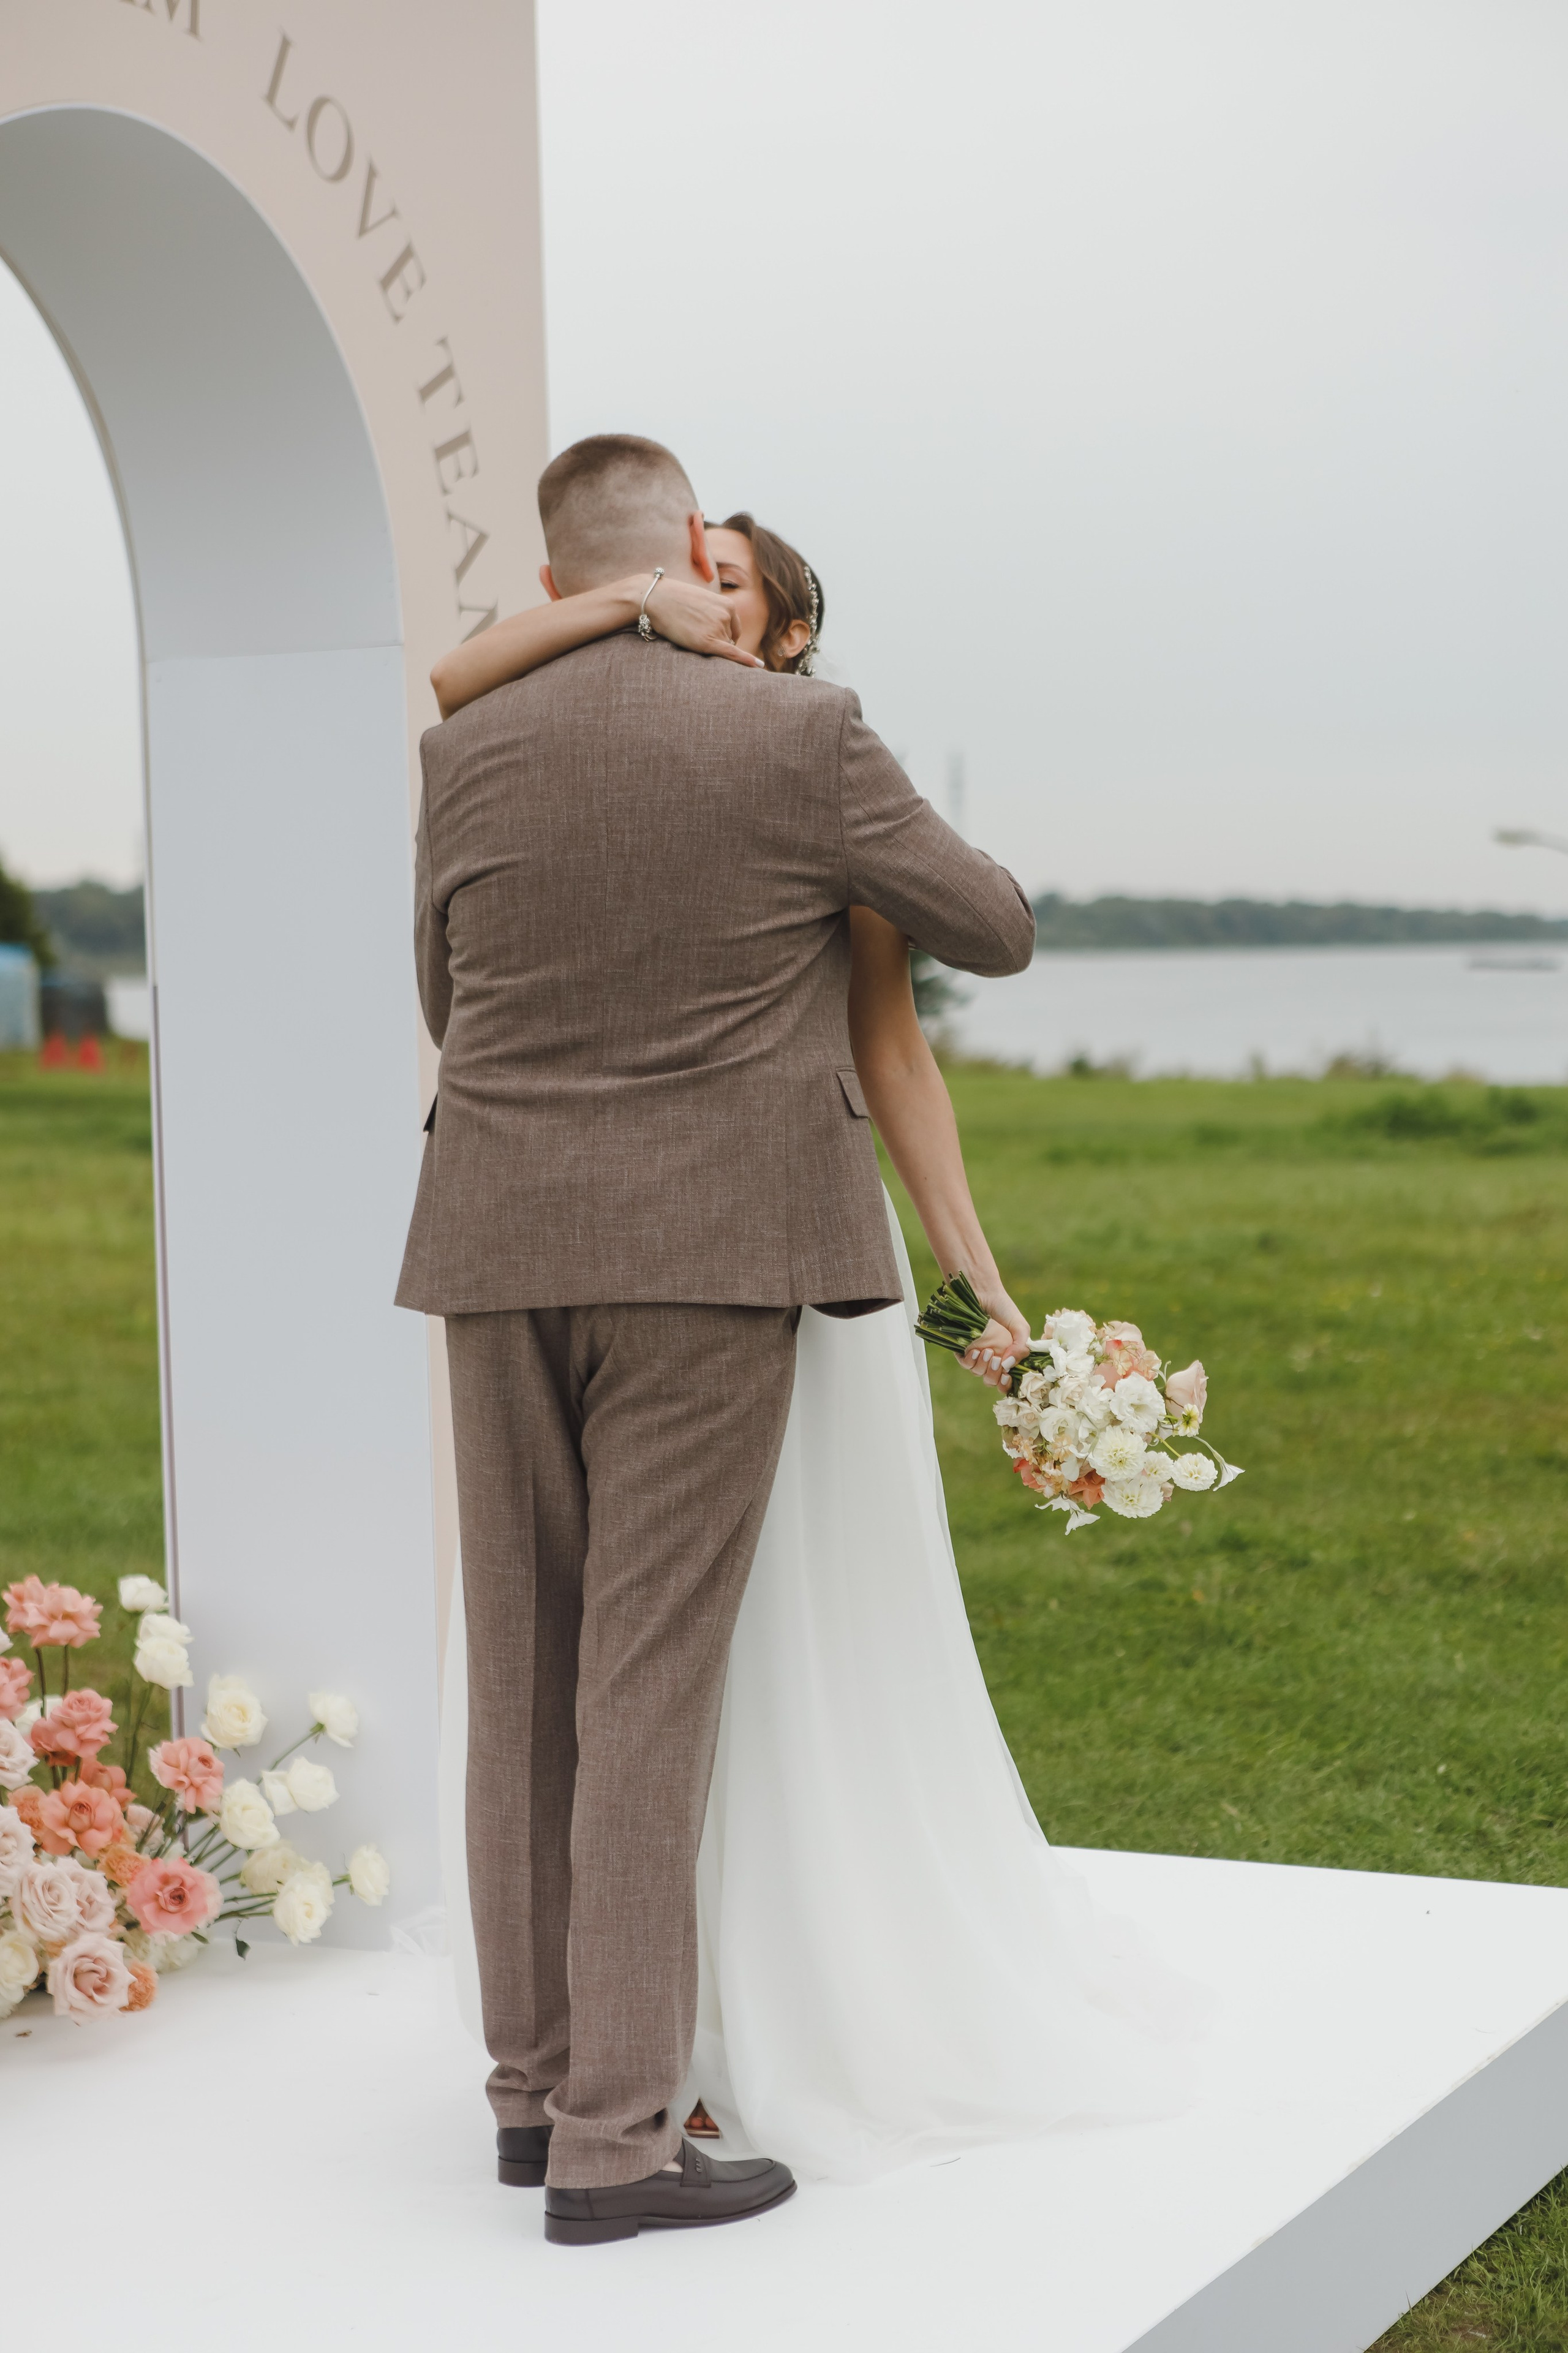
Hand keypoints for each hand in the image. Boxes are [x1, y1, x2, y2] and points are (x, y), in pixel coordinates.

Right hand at [647, 578, 763, 667]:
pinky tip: (759, 666)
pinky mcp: (707, 642)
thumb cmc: (675, 600)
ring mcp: (718, 629)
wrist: (657, 598)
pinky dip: (746, 661)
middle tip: (693, 631)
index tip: (708, 634)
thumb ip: (715, 615)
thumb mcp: (702, 601)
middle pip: (728, 640)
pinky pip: (731, 654)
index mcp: (728, 605)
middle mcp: (727, 616)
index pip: (734, 630)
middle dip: (715, 642)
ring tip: (688, 633)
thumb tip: (725, 634)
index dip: (722, 636)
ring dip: (709, 647)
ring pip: (722, 648)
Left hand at [958, 1282, 1031, 1389]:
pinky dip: (971, 1361)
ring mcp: (977, 1354)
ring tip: (987, 1351)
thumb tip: (1007, 1366)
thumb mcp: (1020, 1328)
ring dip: (984, 1367)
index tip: (1007, 1377)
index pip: (1007, 1380)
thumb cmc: (1003, 1308)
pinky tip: (976, 1351)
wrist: (982, 1292)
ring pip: (979, 1374)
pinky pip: (965, 1364)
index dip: (1007, 1384)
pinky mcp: (962, 1349)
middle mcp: (993, 1358)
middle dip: (995, 1376)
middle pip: (992, 1381)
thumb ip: (1021, 1349)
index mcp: (1008, 1356)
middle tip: (998, 1360)